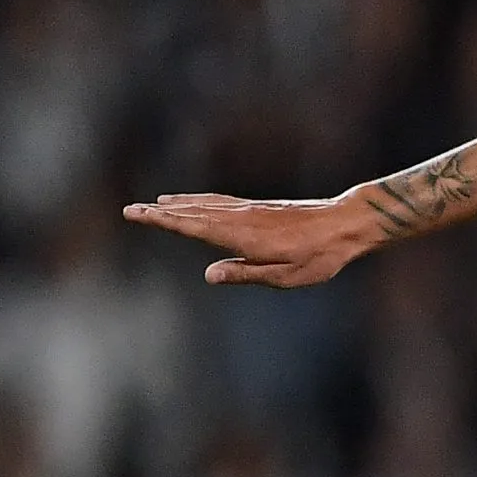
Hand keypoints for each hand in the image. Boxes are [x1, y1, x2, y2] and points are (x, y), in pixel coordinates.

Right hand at [125, 190, 391, 287]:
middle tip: (130, 210)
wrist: (346, 224)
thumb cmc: (320, 257)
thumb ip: (246, 274)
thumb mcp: (286, 276)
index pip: (193, 226)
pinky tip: (195, 201)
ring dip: (178, 204)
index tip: (137, 214)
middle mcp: (241, 218)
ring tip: (155, 204)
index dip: (163, 221)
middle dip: (161, 212)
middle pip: (192, 212)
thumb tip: (208, 275)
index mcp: (242, 236)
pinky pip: (221, 201)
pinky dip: (201, 200)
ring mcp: (250, 209)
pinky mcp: (260, 207)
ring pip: (205, 204)